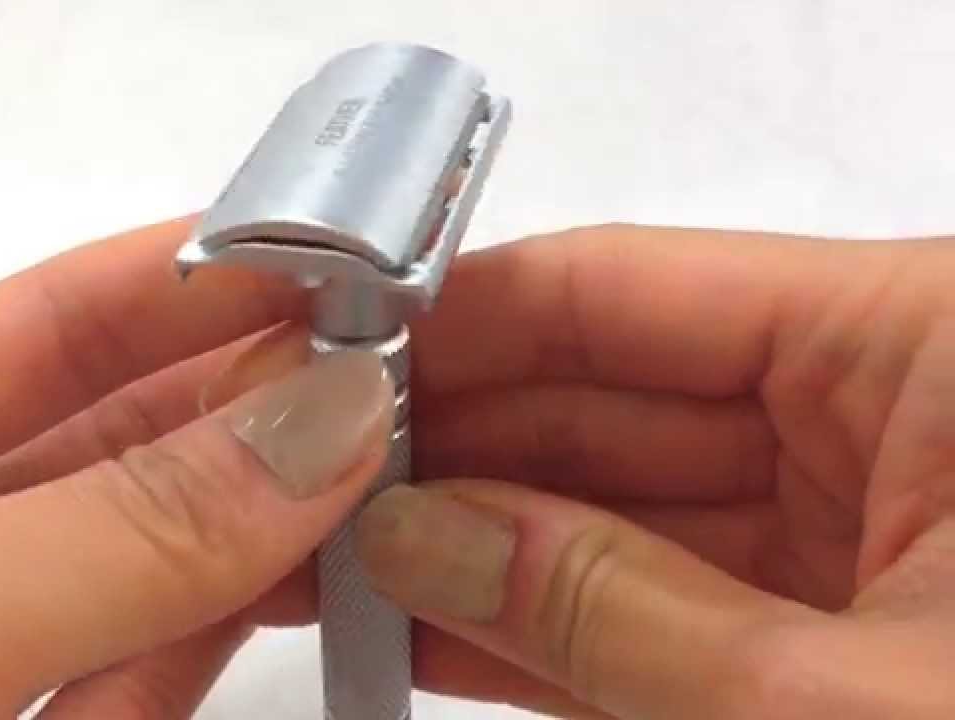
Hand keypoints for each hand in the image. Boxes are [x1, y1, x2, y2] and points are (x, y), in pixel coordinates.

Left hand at [0, 217, 394, 717]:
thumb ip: (101, 535)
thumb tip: (319, 420)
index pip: (28, 336)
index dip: (179, 284)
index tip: (321, 259)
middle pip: (101, 451)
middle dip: (240, 400)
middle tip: (385, 369)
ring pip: (132, 578)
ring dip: (254, 520)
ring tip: (378, 464)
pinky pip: (125, 697)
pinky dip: (212, 645)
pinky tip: (299, 585)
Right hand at [347, 225, 954, 717]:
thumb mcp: (839, 699)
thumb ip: (614, 609)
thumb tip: (416, 539)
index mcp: (927, 347)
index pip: (636, 289)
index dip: (463, 319)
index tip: (327, 346)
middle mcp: (885, 416)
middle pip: (606, 399)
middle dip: (446, 448)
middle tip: (298, 480)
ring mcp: (855, 532)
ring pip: (618, 513)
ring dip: (476, 548)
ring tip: (331, 564)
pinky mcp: (831, 633)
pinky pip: (661, 607)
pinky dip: (548, 625)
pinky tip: (422, 626)